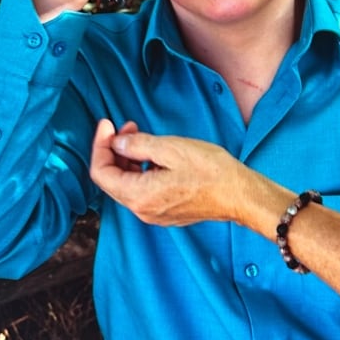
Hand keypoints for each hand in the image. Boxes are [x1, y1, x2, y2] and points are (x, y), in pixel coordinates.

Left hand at [90, 119, 254, 226]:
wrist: (240, 195)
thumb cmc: (212, 172)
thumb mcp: (172, 149)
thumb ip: (138, 145)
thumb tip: (116, 143)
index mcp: (139, 195)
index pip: (101, 173)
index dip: (100, 146)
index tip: (107, 125)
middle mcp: (142, 210)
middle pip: (112, 180)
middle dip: (113, 150)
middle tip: (127, 126)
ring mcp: (154, 214)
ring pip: (127, 185)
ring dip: (128, 159)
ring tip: (142, 137)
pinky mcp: (166, 212)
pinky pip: (143, 191)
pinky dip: (141, 170)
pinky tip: (154, 156)